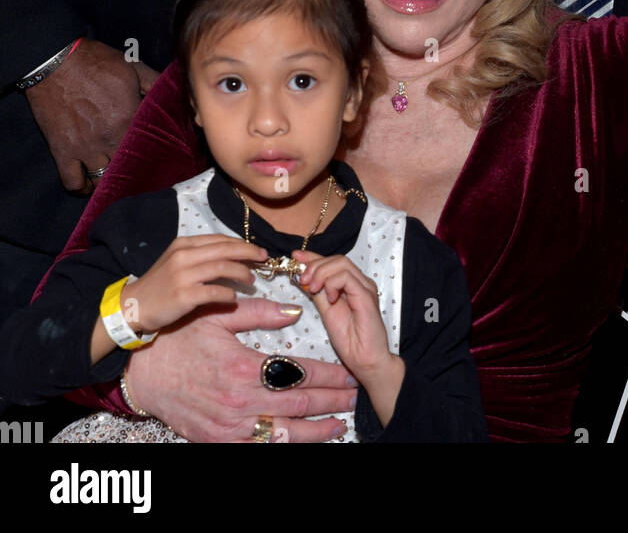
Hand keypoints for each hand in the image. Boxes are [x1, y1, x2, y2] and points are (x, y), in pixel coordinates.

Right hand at [25, 39, 155, 192]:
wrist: (54, 62)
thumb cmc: (95, 62)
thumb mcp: (133, 67)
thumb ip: (156, 84)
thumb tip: (173, 97)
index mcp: (129, 118)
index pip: (150, 148)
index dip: (156, 153)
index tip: (159, 156)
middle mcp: (108, 138)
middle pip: (128, 168)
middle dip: (135, 171)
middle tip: (139, 171)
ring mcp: (84, 148)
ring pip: (102, 180)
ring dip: (111, 181)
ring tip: (116, 178)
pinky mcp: (62, 151)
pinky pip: (73, 182)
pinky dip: (82, 187)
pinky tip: (89, 184)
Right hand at [121, 235, 269, 333]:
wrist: (134, 306)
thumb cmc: (159, 284)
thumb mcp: (176, 261)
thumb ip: (200, 255)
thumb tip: (231, 255)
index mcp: (183, 244)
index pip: (219, 239)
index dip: (241, 244)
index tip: (256, 250)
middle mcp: (184, 256)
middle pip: (225, 249)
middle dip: (249, 253)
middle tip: (263, 259)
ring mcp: (183, 275)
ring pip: (223, 268)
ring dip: (242, 273)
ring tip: (251, 280)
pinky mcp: (184, 296)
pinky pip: (215, 291)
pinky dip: (229, 294)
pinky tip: (234, 298)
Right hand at [125, 299, 356, 442]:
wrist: (141, 372)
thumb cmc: (179, 338)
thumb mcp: (218, 315)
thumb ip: (258, 312)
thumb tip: (294, 311)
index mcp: (242, 368)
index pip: (297, 374)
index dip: (327, 375)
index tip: (347, 373)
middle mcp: (239, 402)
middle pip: (297, 406)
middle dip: (330, 402)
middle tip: (354, 397)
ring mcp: (229, 427)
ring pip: (282, 433)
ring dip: (315, 431)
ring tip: (340, 425)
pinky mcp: (218, 441)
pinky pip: (258, 446)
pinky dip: (283, 444)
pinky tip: (301, 440)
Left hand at [294, 249, 389, 377]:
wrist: (365, 361)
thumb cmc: (350, 341)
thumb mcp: (326, 312)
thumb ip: (317, 293)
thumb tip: (302, 278)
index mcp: (351, 285)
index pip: (332, 262)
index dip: (312, 257)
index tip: (295, 257)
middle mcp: (360, 282)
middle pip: (336, 259)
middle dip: (315, 265)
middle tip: (302, 279)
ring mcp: (365, 287)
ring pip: (341, 263)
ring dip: (321, 273)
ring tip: (313, 289)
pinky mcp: (367, 295)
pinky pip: (347, 278)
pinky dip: (333, 283)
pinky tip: (329, 298)